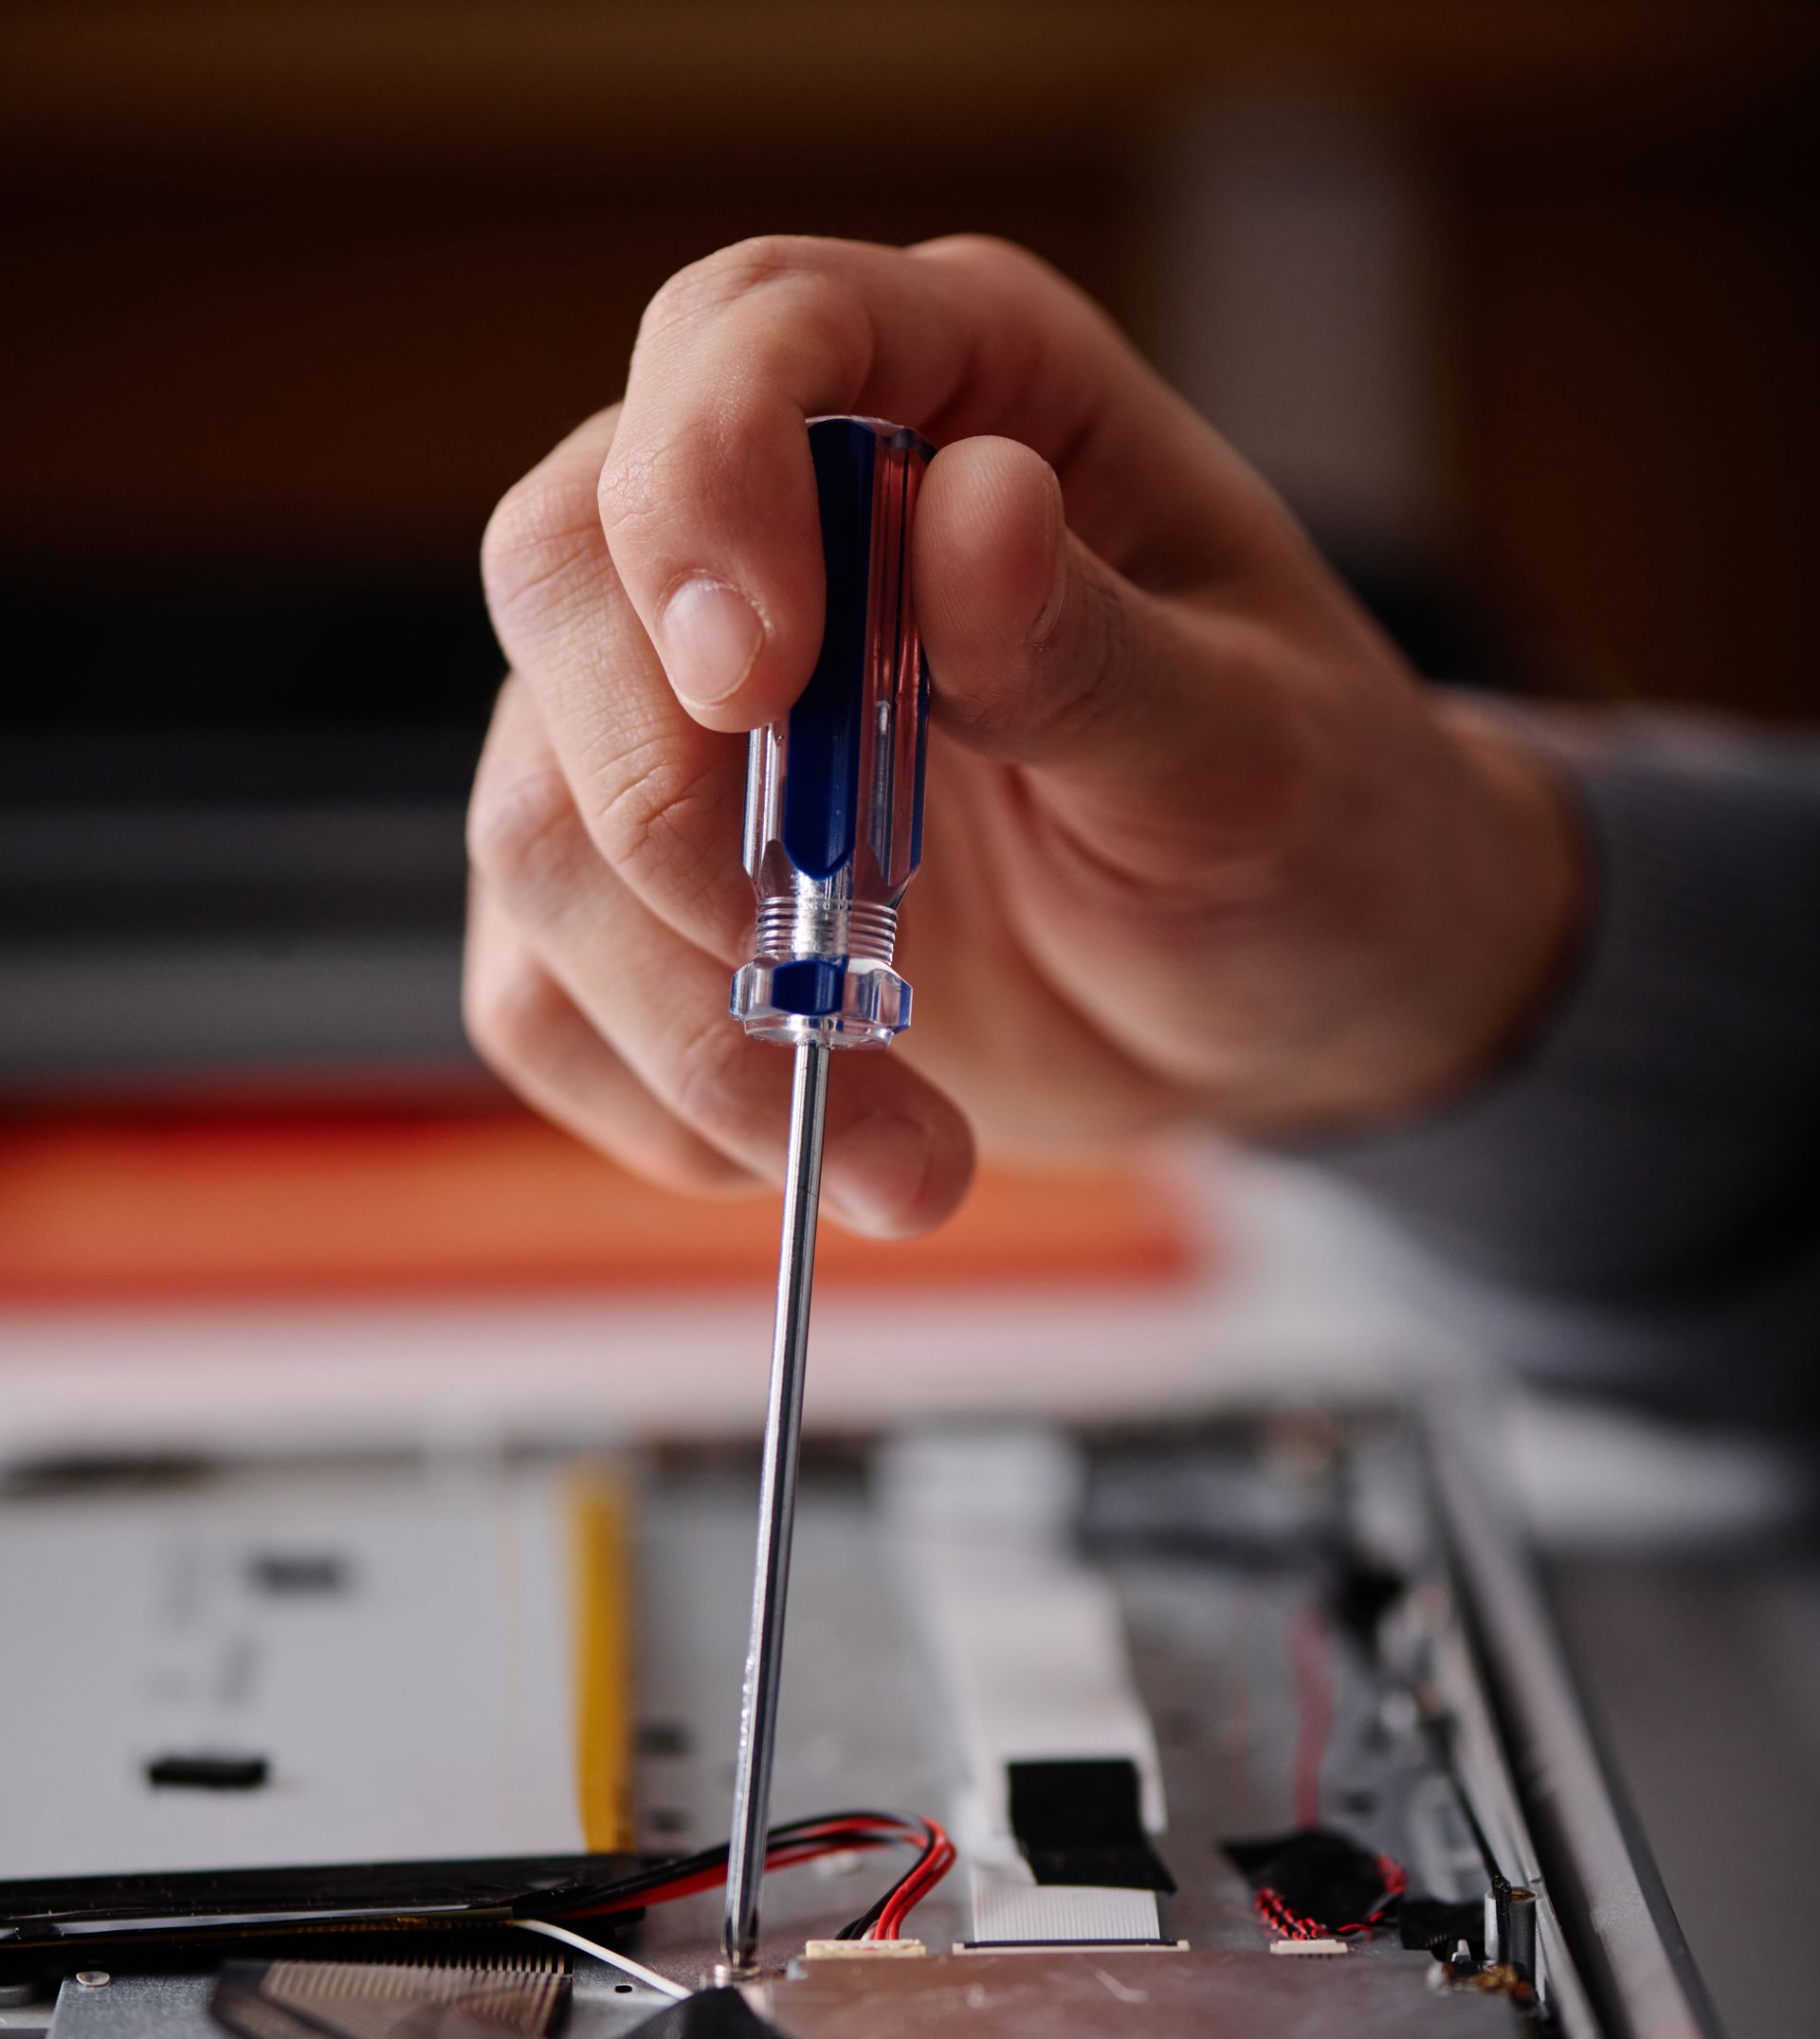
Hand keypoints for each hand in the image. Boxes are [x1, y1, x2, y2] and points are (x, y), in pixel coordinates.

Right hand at [467, 235, 1582, 1232]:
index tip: (754, 680)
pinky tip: (820, 1141)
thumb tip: (969, 508)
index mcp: (963, 401)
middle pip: (564, 567)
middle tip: (813, 955)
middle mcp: (792, 529)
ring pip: (539, 814)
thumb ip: (1091, 649)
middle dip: (654, 790)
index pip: (742, 338)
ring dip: (688, 1012)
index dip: (700, 479)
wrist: (1284, 1013)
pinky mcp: (655, 891)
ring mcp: (697, 717)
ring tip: (900, 1138)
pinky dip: (657, 1096)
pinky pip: (542, 986)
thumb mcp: (1246, 754)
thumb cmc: (1308, 838)